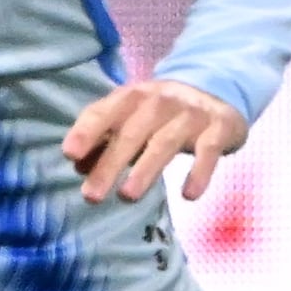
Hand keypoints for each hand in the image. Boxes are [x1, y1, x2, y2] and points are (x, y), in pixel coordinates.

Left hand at [63, 77, 248, 204]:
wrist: (219, 93)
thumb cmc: (164, 114)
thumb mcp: (133, 119)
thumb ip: (106, 141)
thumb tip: (79, 167)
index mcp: (133, 97)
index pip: (105, 111)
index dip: (87, 131)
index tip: (70, 154)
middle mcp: (160, 101)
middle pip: (132, 133)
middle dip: (110, 164)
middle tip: (92, 196)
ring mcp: (191, 114)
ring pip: (165, 142)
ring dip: (145, 170)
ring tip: (127, 197)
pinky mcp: (219, 128)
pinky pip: (208, 151)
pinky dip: (199, 173)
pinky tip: (188, 196)